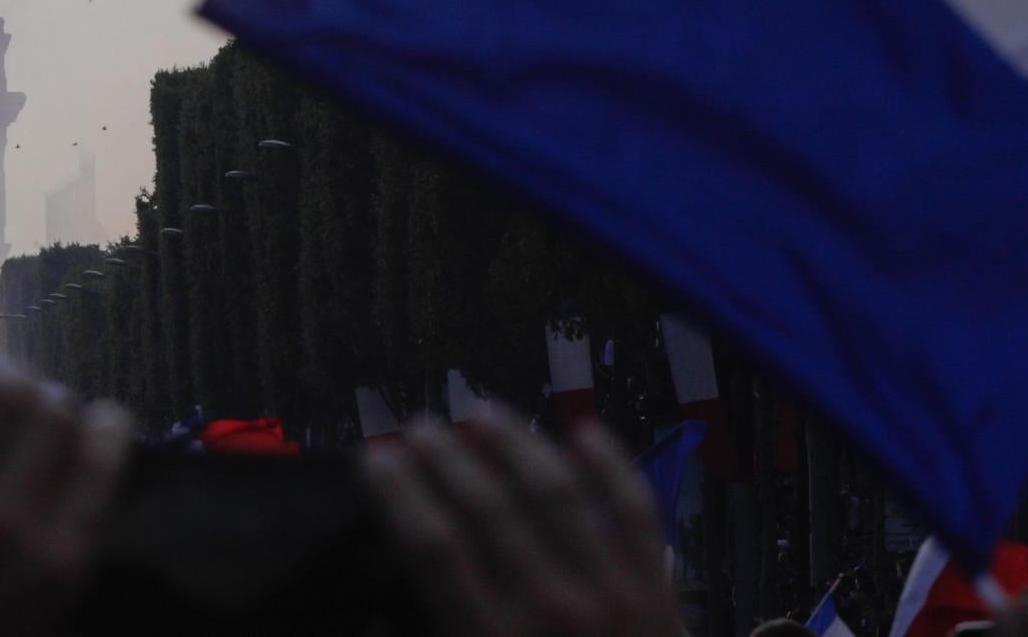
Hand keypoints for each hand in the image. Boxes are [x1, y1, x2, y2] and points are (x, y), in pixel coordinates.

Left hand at [0, 315, 131, 636]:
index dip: (103, 432)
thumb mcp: (35, 632)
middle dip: (51, 409)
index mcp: (56, 563)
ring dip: (5, 386)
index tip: (102, 419)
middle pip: (47, 422)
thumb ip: (60, 573)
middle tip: (46, 410)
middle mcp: (8, 521)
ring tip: (5, 388)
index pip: (98, 462)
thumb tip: (75, 515)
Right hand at [362, 407, 677, 636]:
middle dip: (446, 457)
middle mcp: (548, 610)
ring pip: (556, 494)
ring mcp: (612, 596)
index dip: (399, 493)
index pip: (432, 548)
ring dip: (515, 444)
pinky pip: (638, 513)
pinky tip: (585, 431)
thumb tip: (368, 621)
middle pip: (486, 508)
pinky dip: (613, 467)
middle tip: (420, 427)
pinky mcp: (660, 594)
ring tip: (483, 411)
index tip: (375, 456)